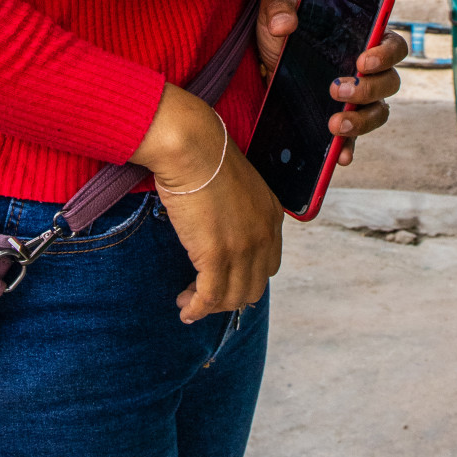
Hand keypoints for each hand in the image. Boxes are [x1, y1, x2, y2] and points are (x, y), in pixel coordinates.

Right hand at [132, 84, 283, 322]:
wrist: (192, 147)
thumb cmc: (204, 156)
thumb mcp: (235, 186)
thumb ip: (237, 211)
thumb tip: (218, 229)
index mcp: (271, 217)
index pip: (267, 265)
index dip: (243, 278)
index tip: (222, 279)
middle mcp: (264, 236)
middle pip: (253, 287)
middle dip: (228, 296)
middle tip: (202, 293)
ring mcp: (243, 248)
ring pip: (233, 297)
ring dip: (210, 306)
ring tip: (187, 300)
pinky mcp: (217, 256)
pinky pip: (210, 297)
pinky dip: (197, 309)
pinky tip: (185, 309)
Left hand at [256, 0, 407, 166]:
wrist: (261, 60)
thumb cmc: (279, 27)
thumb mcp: (274, 8)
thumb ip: (278, 6)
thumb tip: (285, 24)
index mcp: (363, 36)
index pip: (393, 45)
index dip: (386, 55)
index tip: (362, 62)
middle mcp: (368, 70)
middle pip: (389, 83)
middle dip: (367, 89)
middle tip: (336, 89)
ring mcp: (358, 98)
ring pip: (378, 113)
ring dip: (360, 121)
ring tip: (334, 125)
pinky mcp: (342, 119)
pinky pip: (355, 138)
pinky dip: (349, 147)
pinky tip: (339, 155)